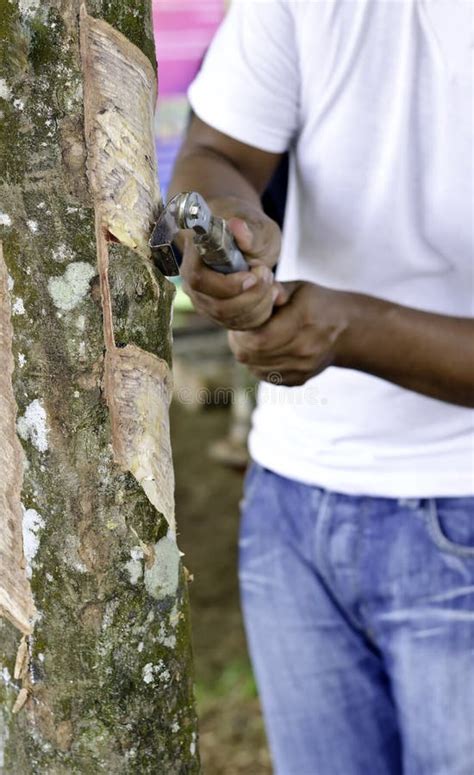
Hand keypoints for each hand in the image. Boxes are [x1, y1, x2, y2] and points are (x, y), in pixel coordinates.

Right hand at [180, 197, 285, 329]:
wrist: (247, 238)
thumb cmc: (248, 228)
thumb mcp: (256, 226)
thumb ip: (248, 230)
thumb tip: (237, 225)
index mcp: (195, 256)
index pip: (200, 280)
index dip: (228, 284)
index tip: (254, 275)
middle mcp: (193, 283)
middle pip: (217, 306)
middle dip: (250, 296)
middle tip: (268, 275)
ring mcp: (204, 301)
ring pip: (229, 319)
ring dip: (258, 305)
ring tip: (271, 282)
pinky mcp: (219, 314)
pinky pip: (239, 325)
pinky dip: (260, 313)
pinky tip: (270, 295)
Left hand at [228, 281, 350, 385]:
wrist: (347, 331)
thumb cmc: (318, 304)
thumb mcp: (299, 289)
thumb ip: (273, 290)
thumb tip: (253, 289)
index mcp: (302, 322)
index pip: (259, 338)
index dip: (241, 332)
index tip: (240, 322)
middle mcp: (303, 350)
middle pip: (253, 355)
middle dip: (239, 343)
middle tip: (239, 331)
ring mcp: (301, 369)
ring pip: (256, 368)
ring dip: (247, 354)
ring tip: (249, 339)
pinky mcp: (298, 380)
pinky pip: (266, 376)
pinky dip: (257, 365)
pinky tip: (263, 351)